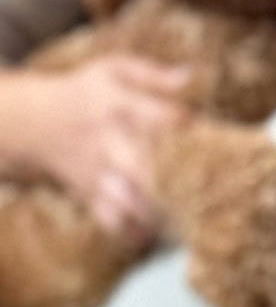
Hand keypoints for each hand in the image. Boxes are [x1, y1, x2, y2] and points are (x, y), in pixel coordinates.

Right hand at [9, 56, 189, 246]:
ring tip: (185, 219)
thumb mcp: (114, 70)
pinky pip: (108, 218)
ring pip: (127, 198)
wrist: (34, 122)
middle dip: (173, 179)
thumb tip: (190, 76)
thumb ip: (152, 74)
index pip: (159, 118)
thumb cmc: (88, 93)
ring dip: (155, 211)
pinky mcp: (89, 193)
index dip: (186, 125)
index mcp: (119, 107)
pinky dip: (130, 231)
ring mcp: (97, 171)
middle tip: (205, 189)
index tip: (209, 132)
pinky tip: (153, 236)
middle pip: (142, 164)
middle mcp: (109, 141)